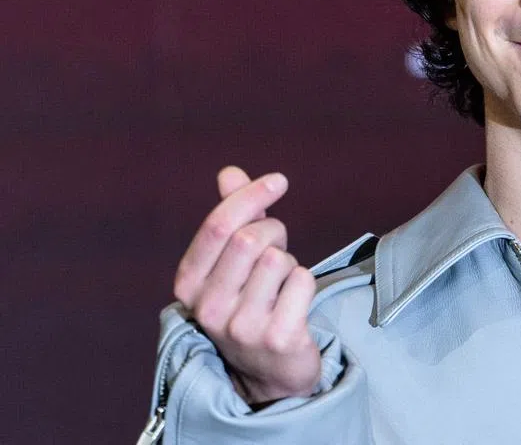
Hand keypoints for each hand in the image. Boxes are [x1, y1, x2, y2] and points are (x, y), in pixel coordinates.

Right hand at [172, 167, 319, 403]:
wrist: (270, 374)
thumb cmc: (252, 304)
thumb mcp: (232, 262)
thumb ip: (233, 217)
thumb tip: (230, 172)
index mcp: (189, 284)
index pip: (218, 226)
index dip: (250, 196)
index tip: (278, 181)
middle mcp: (209, 308)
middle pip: (250, 239)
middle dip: (273, 231)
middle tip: (279, 247)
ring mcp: (241, 326)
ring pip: (279, 260)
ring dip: (289, 263)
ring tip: (280, 285)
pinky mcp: (277, 338)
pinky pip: (302, 281)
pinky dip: (305, 284)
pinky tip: (294, 305)